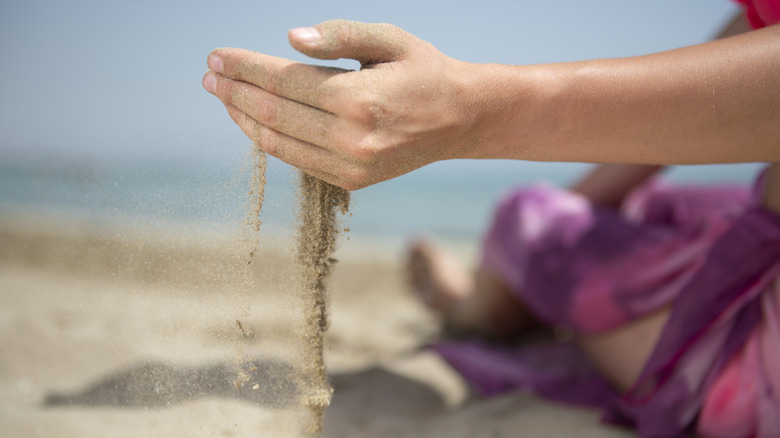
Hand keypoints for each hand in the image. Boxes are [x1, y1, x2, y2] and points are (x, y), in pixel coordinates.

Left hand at [203, 20, 479, 189]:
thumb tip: (290, 39)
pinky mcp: (352, 181)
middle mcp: (352, 139)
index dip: (245, 68)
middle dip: (235, 92)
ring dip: (244, 118)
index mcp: (360, 99)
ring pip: (279, 142)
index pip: (284, 81)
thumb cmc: (423, 71)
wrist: (459, 118)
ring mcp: (351, 166)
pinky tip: (255, 122)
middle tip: (209, 76)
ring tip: (224, 97)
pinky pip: (296, 160)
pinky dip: (269, 141)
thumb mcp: (389, 39)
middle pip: (274, 113)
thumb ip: (339, 36)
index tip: (217, 57)